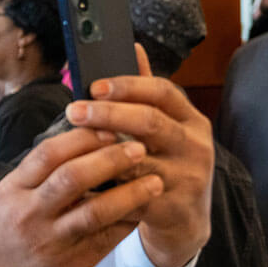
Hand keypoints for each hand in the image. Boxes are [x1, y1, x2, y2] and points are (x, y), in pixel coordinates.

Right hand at [0, 126, 160, 266]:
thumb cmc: (4, 233)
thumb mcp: (8, 196)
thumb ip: (40, 173)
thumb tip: (90, 139)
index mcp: (12, 190)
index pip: (49, 153)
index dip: (84, 137)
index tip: (111, 128)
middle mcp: (28, 214)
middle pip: (73, 177)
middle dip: (112, 159)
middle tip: (140, 148)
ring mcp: (48, 243)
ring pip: (95, 211)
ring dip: (131, 194)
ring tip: (155, 182)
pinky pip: (105, 240)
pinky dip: (128, 223)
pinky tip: (144, 211)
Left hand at [63, 44, 213, 266]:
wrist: (185, 221)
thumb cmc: (166, 164)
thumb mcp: (164, 128)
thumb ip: (145, 93)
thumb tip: (131, 45)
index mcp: (191, 120)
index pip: (162, 92)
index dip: (128, 86)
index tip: (94, 85)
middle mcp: (194, 144)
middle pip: (150, 122)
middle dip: (108, 114)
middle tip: (73, 110)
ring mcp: (188, 176)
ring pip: (140, 159)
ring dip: (101, 151)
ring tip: (73, 145)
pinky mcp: (174, 207)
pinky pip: (134, 194)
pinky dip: (107, 187)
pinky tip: (83, 181)